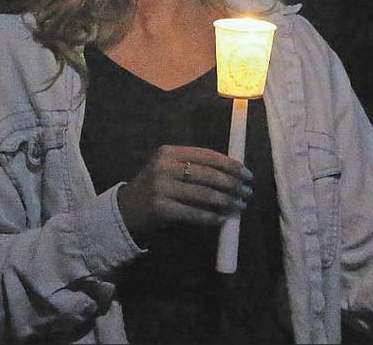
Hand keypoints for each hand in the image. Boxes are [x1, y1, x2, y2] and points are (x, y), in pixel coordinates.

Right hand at [117, 145, 251, 239]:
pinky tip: (221, 219)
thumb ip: (195, 168)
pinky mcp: (161, 209)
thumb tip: (233, 173)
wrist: (125, 211)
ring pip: (203, 194)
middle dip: (232, 183)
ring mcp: (161, 188)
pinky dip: (210, 217)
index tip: (245, 172)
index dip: (229, 163)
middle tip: (247, 191)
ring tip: (239, 205)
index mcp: (169, 152)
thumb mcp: (169, 170)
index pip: (206, 155)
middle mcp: (164, 167)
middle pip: (208, 174)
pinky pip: (193, 213)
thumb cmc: (156, 188)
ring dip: (226, 201)